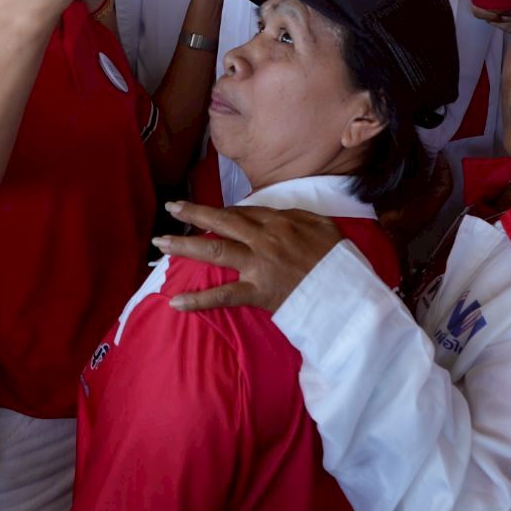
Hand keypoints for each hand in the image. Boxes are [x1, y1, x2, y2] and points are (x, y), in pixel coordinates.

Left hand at [154, 204, 342, 312]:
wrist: (348, 291)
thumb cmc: (340, 260)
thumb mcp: (324, 227)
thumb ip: (299, 218)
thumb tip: (280, 216)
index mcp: (280, 221)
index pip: (244, 212)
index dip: (223, 211)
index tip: (208, 212)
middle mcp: (264, 238)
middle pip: (222, 221)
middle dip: (194, 212)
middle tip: (172, 207)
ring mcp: (258, 264)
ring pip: (215, 249)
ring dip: (185, 245)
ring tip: (161, 243)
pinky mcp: (258, 292)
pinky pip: (223, 296)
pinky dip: (199, 300)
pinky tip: (176, 302)